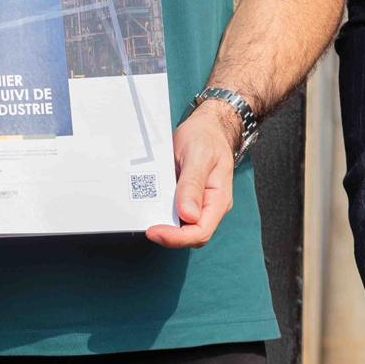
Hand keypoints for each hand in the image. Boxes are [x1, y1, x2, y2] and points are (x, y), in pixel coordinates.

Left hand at [143, 101, 238, 248]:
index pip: (201, 231)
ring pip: (183, 227)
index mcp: (218, 199)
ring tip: (146, 216)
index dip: (177, 237)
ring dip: (165, 226)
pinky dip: (163, 214)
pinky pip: (176, 214)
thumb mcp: (198, 155)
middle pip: (191, 235)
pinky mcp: (188, 198)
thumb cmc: (205, 137)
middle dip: (169, 235)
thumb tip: (189, 215)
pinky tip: (151, 206)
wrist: (208, 126)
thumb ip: (193, 184)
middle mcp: (211, 206)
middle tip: (146, 227)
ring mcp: (200, 203)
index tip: (155, 230)